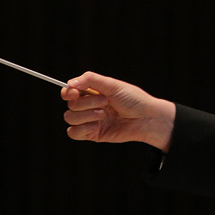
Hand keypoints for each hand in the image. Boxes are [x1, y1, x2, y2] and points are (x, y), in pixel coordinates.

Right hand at [61, 72, 175, 151]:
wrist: (147, 119)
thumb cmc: (133, 99)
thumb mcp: (113, 85)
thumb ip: (91, 80)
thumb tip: (69, 83)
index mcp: (92, 92)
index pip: (69, 92)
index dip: (68, 92)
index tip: (75, 93)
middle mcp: (89, 106)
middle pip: (70, 105)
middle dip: (87, 103)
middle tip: (106, 102)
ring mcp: (89, 120)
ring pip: (69, 118)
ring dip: (86, 115)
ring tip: (104, 114)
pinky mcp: (92, 134)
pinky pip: (73, 133)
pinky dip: (82, 129)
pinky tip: (96, 126)